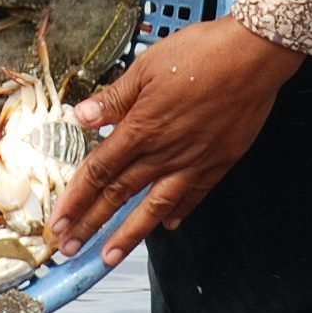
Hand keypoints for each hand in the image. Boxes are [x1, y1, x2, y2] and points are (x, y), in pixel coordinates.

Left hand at [50, 16, 301, 264]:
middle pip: (118, 195)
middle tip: (70, 249)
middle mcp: (163, 152)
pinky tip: (166, 226)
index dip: (75, 199)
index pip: (98, 171)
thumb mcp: (147, 67)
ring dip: (129, 235)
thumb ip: (114, 97)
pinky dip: (178, 212)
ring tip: (110, 258)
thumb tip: (81, 116)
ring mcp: (192, 161)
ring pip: (153, 207)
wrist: (253, 58)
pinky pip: (193, 195)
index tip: (58, 221)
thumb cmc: (201, 54)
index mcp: (140, 128)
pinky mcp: (218, 162)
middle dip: (91, 225)